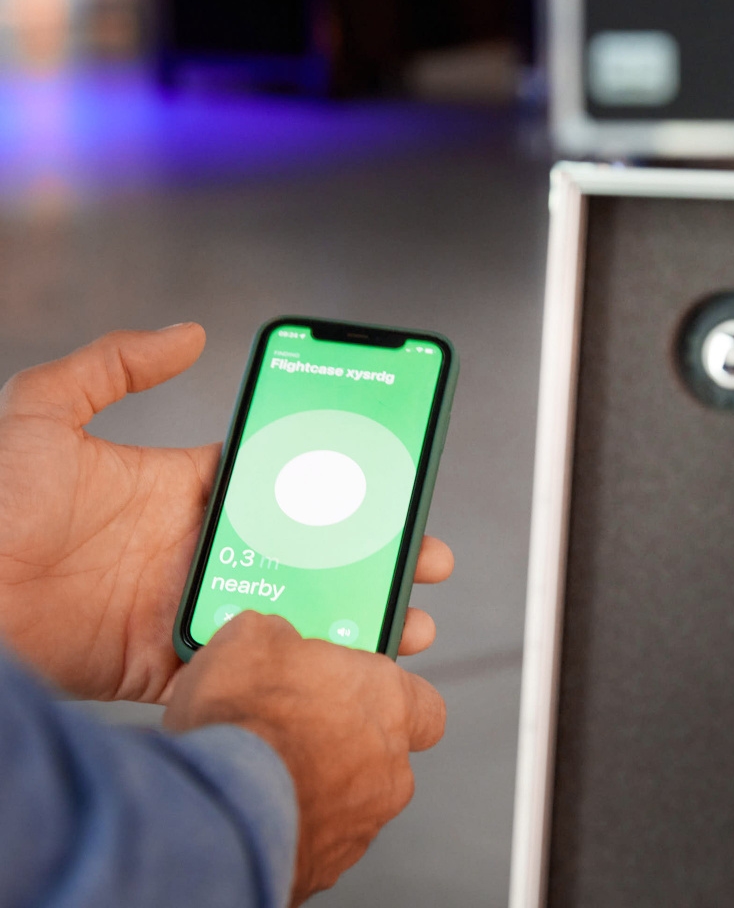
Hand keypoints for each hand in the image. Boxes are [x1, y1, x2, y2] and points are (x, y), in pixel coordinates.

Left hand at [0, 326, 453, 702]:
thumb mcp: (45, 411)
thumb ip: (114, 363)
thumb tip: (187, 332)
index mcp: (181, 488)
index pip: (279, 482)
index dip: (337, 484)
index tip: (387, 483)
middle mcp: (194, 546)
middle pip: (303, 549)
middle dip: (366, 554)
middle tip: (421, 556)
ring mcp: (185, 604)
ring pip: (288, 609)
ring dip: (347, 616)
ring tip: (405, 620)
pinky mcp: (166, 662)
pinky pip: (243, 665)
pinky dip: (294, 668)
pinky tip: (341, 667)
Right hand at [164, 611, 445, 904]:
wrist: (214, 807)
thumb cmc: (244, 718)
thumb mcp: (253, 637)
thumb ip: (282, 635)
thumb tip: (273, 637)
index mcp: (387, 698)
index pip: (422, 700)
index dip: (392, 694)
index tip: (356, 685)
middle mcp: (389, 761)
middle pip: (387, 749)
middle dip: (352, 737)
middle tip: (306, 723)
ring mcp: (364, 818)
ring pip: (355, 794)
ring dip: (323, 780)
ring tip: (271, 764)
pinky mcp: (329, 862)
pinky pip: (320, 831)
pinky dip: (297, 817)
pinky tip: (260, 800)